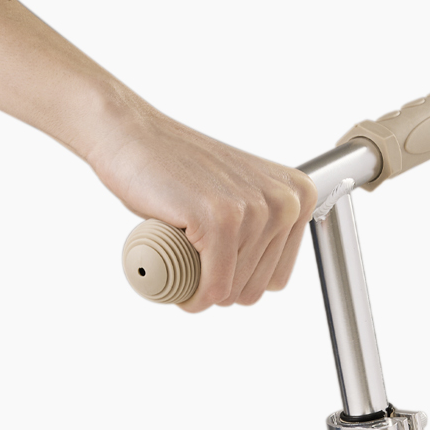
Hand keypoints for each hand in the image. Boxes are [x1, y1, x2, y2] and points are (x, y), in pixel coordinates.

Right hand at [87, 95, 317, 312]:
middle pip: (254, 289)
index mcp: (298, 196)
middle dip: (217, 284)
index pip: (275, 279)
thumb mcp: (242, 197)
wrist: (131, 135)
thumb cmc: (180, 172)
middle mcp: (286, 202)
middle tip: (191, 252)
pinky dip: (190, 294)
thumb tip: (270, 280)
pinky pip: (213, 289)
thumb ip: (267, 230)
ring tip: (181, 247)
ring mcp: (253, 210)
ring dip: (198, 285)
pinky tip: (172, 269)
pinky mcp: (221, 220)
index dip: (237, 277)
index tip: (213, 255)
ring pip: (232, 292)